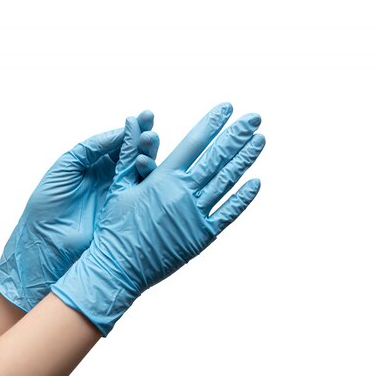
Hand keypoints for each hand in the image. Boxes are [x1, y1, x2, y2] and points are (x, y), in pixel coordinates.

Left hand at [0, 111, 159, 310]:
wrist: (46, 246)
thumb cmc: (47, 207)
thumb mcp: (65, 168)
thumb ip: (89, 149)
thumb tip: (118, 133)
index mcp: (95, 165)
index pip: (118, 142)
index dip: (132, 130)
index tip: (145, 116)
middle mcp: (111, 178)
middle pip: (135, 154)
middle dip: (145, 140)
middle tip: (152, 130)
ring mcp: (122, 196)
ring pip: (142, 172)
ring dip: (149, 156)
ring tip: (150, 144)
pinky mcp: (128, 212)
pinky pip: (142, 192)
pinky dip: (149, 178)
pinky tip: (148, 165)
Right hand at [52, 102, 264, 334]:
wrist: (118, 268)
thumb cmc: (115, 227)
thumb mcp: (119, 186)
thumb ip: (131, 153)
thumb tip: (133, 119)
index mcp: (162, 178)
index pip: (194, 142)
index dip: (212, 122)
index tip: (227, 107)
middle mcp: (183, 193)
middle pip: (217, 157)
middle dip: (237, 134)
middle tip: (255, 117)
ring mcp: (195, 214)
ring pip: (227, 181)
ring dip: (245, 159)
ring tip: (260, 140)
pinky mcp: (203, 236)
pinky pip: (228, 213)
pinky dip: (244, 197)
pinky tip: (257, 182)